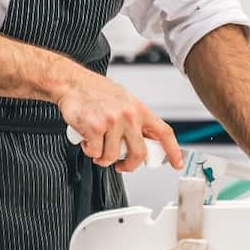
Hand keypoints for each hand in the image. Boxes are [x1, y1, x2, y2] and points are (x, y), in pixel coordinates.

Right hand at [55, 70, 184, 171]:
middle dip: (129, 165)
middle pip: (139, 153)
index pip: (164, 132)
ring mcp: (112, 122)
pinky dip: (89, 150)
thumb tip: (145, 138)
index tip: (176, 163)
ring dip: (102, 158)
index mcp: (139, 109)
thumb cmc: (96, 91)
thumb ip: (135, 119)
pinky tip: (86, 140)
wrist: (73, 83)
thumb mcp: (124, 100)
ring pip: (112, 156)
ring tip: (96, 147)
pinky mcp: (94, 128)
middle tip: (121, 165)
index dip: (173, 150)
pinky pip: (95, 152)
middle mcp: (128, 115)